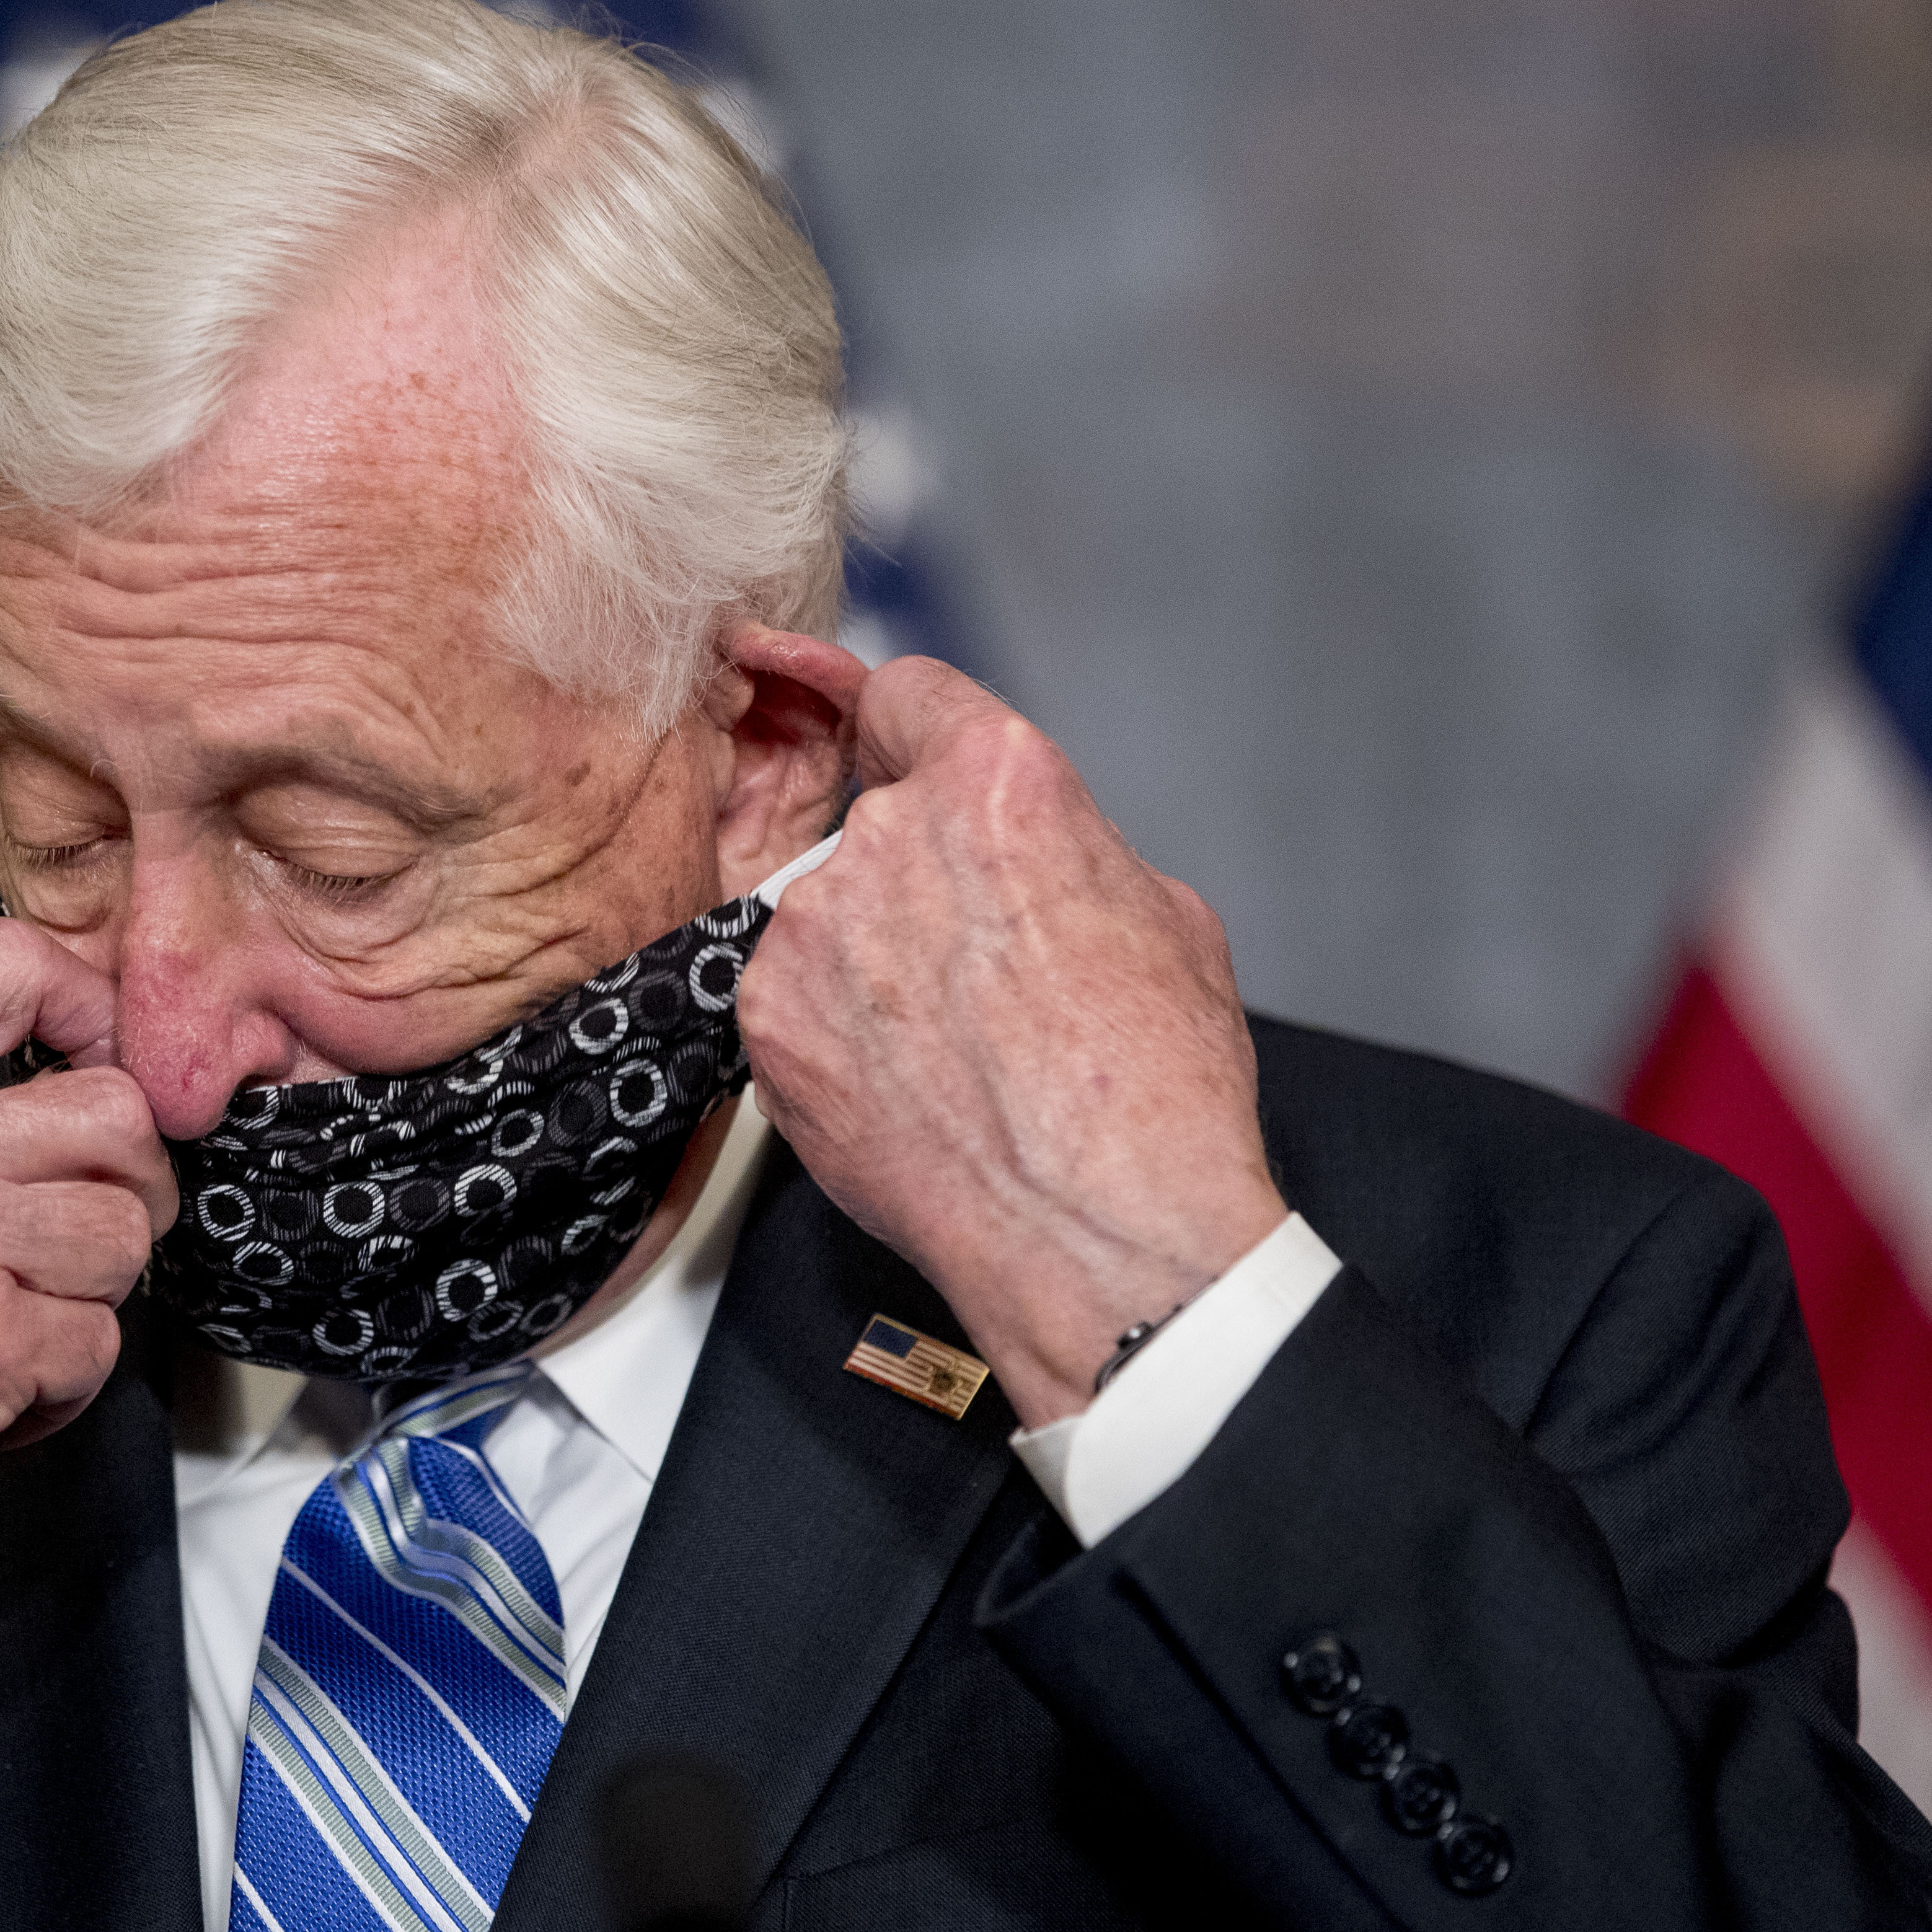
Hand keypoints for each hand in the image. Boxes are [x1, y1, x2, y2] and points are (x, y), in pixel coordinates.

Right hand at [0, 920, 175, 1813]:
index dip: (89, 1014)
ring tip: (9, 1334)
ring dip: (86, 1299)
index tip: (96, 1072)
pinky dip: (60, 1390)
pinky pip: (97, 1345)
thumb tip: (41, 1079)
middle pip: (113, 1113)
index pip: (11, 962)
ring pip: (121, 1235)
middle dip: (123, 1186)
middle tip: (78, 1239)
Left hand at [737, 655, 1286, 1427]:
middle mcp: (888, 837)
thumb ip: (1069, 850)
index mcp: (997, 784)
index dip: (915, 734)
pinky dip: (834, 1033)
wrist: (1101, 1236)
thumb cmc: (1152, 1092)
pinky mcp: (767, 1022)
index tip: (905, 758)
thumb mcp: (1164, 916)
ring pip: (828, 916)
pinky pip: (793, 999)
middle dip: (919, 878)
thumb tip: (1032, 855)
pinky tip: (907, 1088)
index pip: (908, 696)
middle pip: (875, 821)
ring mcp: (812, 932)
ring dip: (871, 960)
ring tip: (953, 1049)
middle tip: (982, 968)